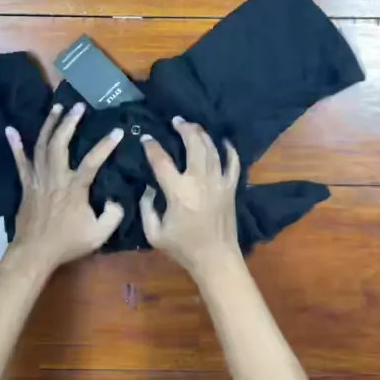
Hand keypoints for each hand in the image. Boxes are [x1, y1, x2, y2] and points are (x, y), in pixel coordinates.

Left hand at [5, 102, 123, 274]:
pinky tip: (11, 130)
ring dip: (49, 125)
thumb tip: (116, 200)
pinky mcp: (26, 185)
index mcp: (75, 189)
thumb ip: (113, 215)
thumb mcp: (99, 234)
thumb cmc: (68, 243)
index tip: (118, 130)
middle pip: (60, 144)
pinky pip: (20, 162)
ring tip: (56, 108)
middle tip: (78, 107)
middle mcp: (56, 178)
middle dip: (69, 123)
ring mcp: (38, 179)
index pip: (92, 161)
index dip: (106, 145)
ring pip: (41, 147)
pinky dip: (15, 146)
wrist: (35, 252)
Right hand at [140, 117, 240, 275]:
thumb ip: (146, 207)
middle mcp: (199, 181)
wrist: (216, 259)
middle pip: (194, 144)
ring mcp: (219, 182)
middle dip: (184, 128)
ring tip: (194, 126)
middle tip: (177, 121)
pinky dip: (230, 149)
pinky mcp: (231, 187)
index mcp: (178, 191)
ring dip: (202, 134)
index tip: (146, 138)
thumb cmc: (183, 248)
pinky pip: (233, 163)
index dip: (152, 146)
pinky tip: (224, 141)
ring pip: (212, 149)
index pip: (161, 160)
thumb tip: (147, 186)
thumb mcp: (154, 233)